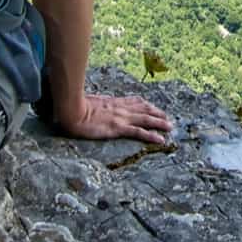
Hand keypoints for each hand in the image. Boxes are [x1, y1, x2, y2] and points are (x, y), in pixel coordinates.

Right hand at [52, 92, 173, 143]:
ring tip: (170, 127)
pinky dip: (152, 136)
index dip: (146, 104)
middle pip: (144, 109)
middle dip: (157, 113)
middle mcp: (120, 109)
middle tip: (167, 118)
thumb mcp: (89, 103)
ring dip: (160, 123)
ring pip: (146, 119)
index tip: (153, 107)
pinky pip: (139, 132)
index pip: (134, 101)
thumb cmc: (75, 107)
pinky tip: (160, 140)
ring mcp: (121, 118)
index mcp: (113, 102)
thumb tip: (96, 106)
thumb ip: (97, 105)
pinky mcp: (118, 128)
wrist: (72, 110)